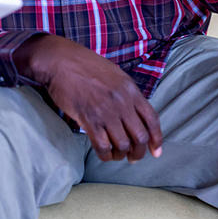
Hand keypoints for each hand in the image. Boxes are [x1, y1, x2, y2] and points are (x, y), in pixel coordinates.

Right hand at [17, 35, 162, 161]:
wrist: (61, 61)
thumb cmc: (85, 66)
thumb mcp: (115, 75)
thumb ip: (127, 94)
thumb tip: (134, 115)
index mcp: (131, 90)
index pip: (152, 119)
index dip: (156, 139)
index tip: (156, 152)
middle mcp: (122, 102)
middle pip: (140, 136)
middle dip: (139, 152)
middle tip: (132, 157)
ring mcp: (106, 111)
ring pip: (122, 145)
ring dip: (121, 155)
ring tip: (116, 155)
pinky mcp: (88, 119)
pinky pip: (102, 146)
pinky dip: (105, 155)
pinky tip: (104, 153)